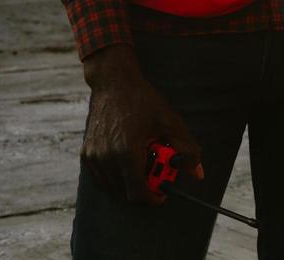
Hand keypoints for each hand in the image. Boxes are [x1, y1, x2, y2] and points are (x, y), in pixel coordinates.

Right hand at [81, 45, 202, 204]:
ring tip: (145, 160)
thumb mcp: (171, 123)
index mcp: (127, 152)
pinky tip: (130, 158)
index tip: (163, 194)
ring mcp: (93, 157)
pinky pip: (102, 177)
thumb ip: (188, 150)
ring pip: (112, 186)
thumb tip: (198, 174)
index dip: (152, 198)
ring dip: (130, 181)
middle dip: (144, 187)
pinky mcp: (86, 154)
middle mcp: (106, 158)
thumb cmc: (144, 102)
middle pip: (125, 192)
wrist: (114, 84)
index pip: (137, 193)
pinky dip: (116, 176)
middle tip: (158, 172)